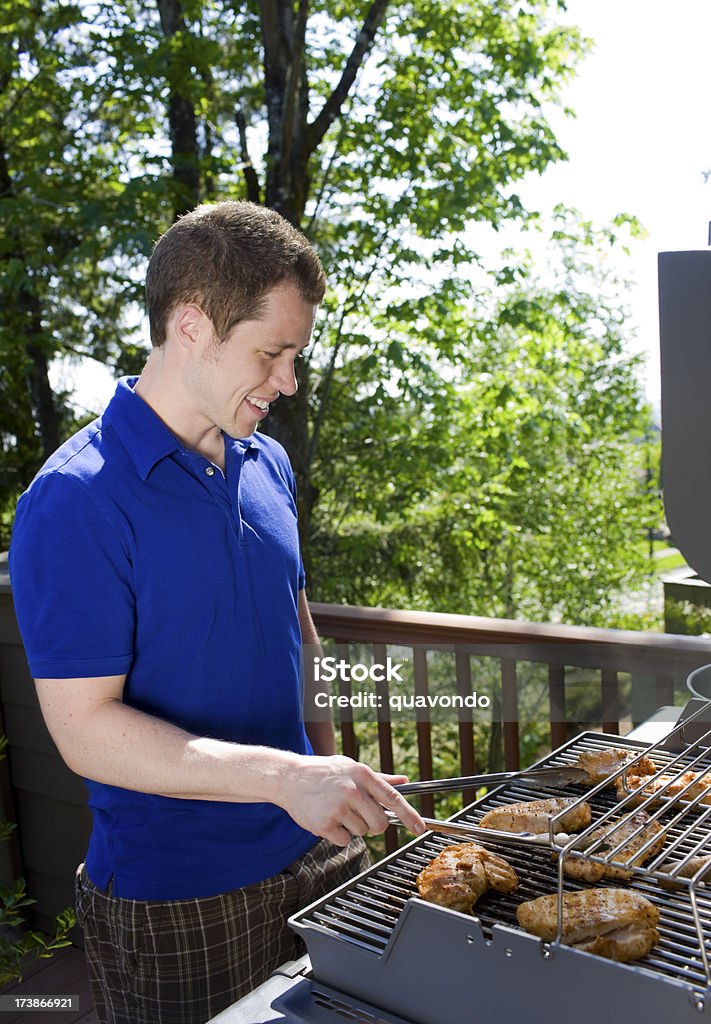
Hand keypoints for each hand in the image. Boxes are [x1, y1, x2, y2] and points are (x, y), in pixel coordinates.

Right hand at [280, 754, 426, 846]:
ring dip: (352, 826)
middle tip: (360, 815)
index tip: (419, 829)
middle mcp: (352, 790)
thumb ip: (379, 778)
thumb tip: (404, 781)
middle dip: (374, 825)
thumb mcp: (351, 767)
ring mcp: (338, 807)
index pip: (393, 798)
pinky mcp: (325, 823)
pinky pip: (344, 840)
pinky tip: (327, 818)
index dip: (409, 815)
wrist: (289, 778)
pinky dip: (337, 834)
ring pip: (361, 832)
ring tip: (336, 809)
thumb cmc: (323, 772)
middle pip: (380, 823)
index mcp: (362, 774)